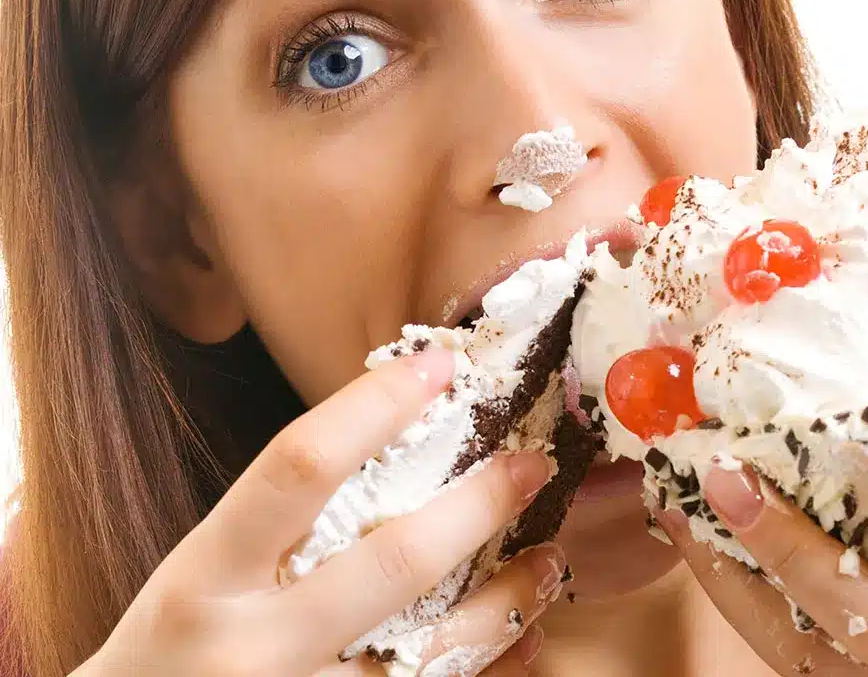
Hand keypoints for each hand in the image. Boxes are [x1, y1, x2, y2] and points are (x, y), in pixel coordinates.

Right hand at [74, 349, 562, 676]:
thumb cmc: (174, 649)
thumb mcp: (200, 574)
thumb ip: (278, 524)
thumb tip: (397, 438)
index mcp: (207, 576)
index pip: (299, 467)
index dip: (376, 406)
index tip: (441, 366)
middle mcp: (254, 643)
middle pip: (394, 560)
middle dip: (478, 506)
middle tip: (532, 466)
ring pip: (432, 651)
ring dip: (507, 600)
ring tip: (549, 560)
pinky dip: (491, 668)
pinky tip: (527, 639)